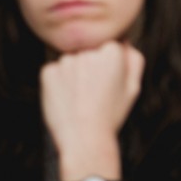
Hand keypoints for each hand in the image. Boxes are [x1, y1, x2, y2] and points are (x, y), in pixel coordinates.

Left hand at [40, 41, 143, 180]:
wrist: (84, 138)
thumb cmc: (110, 115)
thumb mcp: (133, 88)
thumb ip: (133, 59)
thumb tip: (124, 42)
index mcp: (112, 51)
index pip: (107, 46)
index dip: (107, 65)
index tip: (106, 81)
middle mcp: (87, 51)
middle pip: (87, 52)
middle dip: (89, 67)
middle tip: (93, 92)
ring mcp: (65, 61)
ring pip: (70, 62)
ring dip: (73, 74)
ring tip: (80, 98)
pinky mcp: (47, 71)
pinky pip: (54, 71)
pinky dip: (58, 83)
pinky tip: (67, 99)